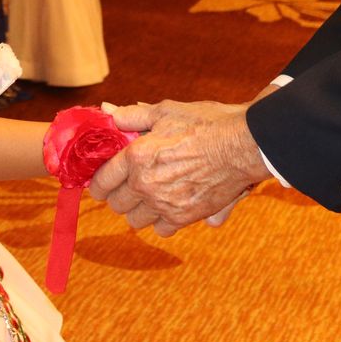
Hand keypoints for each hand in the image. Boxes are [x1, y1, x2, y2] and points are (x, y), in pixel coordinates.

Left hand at [90, 99, 266, 236]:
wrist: (242, 145)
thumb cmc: (204, 124)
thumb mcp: (166, 111)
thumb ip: (132, 116)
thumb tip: (108, 114)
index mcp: (135, 157)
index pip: (102, 181)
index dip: (98, 183)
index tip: (102, 183)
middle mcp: (145, 184)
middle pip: (116, 204)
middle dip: (118, 194)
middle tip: (128, 185)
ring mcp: (164, 204)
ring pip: (135, 220)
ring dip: (138, 209)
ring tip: (149, 195)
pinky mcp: (183, 217)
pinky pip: (160, 230)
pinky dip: (161, 221)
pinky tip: (168, 206)